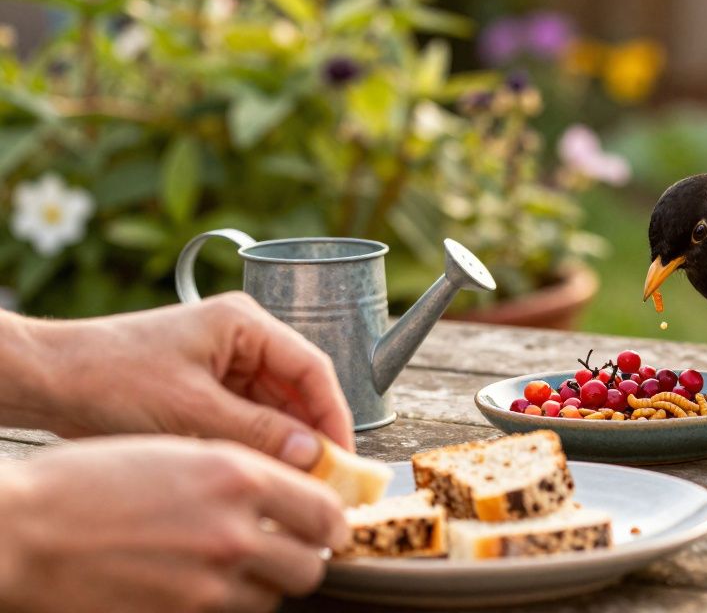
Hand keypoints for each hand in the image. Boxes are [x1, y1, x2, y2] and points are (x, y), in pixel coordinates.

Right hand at [0, 436, 347, 612]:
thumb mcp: (179, 452)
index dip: (331, 525)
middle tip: (282, 551)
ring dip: (260, 585)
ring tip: (227, 567)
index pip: (325, 512)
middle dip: (300, 560)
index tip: (326, 528)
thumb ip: (241, 474)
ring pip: (271, 600)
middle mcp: (233, 534)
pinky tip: (194, 585)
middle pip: (308, 568)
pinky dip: (222, 606)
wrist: (24, 531)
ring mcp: (207, 586)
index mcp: (238, 478)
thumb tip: (286, 495)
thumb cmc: (89, 482)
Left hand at [29, 292, 353, 467]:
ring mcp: (225, 360)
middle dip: (311, 431)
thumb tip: (311, 455)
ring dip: (284, 440)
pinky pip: (249, 414)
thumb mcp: (190, 410)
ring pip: (276, 404)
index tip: (343, 456)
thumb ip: (257, 431)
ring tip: (295, 478)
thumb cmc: (111, 378)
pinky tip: (261, 467)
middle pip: (298, 387)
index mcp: (244, 323)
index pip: (312, 367)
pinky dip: (257, 441)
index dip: (334, 413)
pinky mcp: (208, 384)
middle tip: (324, 477)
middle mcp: (242, 336)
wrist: (50, 379)